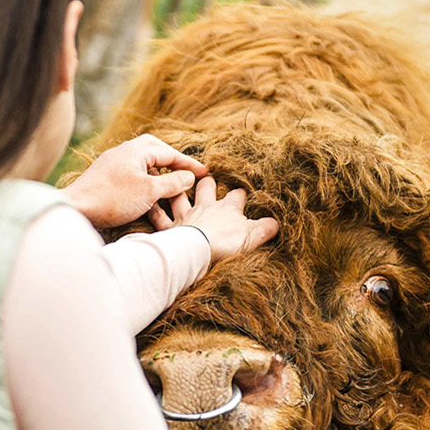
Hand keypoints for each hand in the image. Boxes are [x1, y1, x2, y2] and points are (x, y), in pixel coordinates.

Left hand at [61, 134, 208, 229]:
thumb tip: (189, 177)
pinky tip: (146, 194)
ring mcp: (112, 163)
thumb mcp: (150, 191)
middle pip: (155, 150)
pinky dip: (144, 180)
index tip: (206, 173)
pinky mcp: (104, 176)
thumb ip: (173, 182)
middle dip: (173, 161)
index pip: (170, 153)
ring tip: (169, 185)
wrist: (76, 209)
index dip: (189, 164)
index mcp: (136, 150)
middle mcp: (123, 151)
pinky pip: (131, 173)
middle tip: (186, 172)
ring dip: (158, 172)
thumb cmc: (113, 199)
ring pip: (142, 162)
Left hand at [149, 176, 279, 260]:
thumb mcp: (252, 236)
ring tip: (175, 183)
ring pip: (179, 196)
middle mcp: (204, 207)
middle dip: (206, 182)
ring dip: (177, 189)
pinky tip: (151, 206)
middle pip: (205, 188)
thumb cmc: (226, 242)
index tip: (242, 192)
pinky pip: (159, 217)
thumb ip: (265, 229)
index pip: (236, 195)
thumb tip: (277, 223)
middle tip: (207, 178)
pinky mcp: (169, 228)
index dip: (239, 193)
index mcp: (227, 208)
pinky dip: (155, 211)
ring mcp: (185, 216)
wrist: (198, 250)